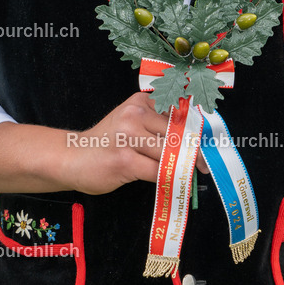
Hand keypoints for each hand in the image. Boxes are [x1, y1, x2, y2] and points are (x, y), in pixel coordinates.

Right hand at [0, 92, 207, 195]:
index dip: (197, 129)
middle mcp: (135, 113)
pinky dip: (168, 179)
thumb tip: (194, 139)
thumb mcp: (131, 123)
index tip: (212, 142)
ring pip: (169, 153)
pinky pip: (158, 171)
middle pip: (178, 134)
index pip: (179, 113)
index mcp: (141, 101)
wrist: (71, 158)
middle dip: (194, 151)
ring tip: (191, 175)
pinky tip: (172, 183)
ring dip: (183, 167)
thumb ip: (157, 126)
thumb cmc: (106, 144)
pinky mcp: (124, 159)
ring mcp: (129, 135)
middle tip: (206, 165)